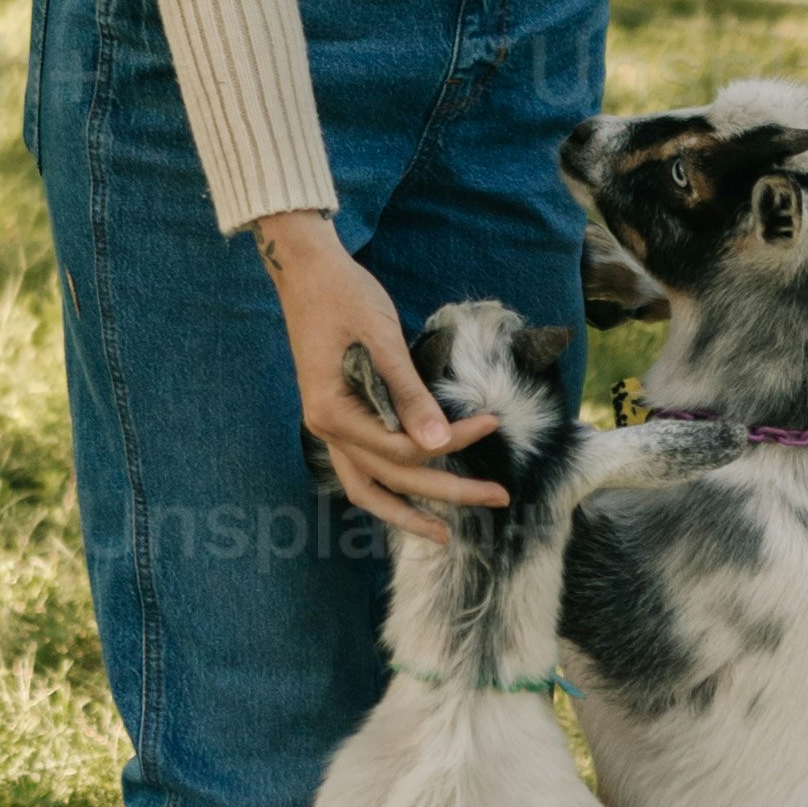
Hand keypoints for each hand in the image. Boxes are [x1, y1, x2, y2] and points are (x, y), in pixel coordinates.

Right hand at [253, 214, 508, 533]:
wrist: (307, 272)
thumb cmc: (345, 296)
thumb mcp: (382, 339)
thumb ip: (410, 395)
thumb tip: (438, 445)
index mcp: (334, 412)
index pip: (403, 449)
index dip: (452, 442)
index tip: (492, 423)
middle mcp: (326, 429)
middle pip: (392, 477)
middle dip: (447, 492)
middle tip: (500, 496)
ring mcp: (328, 427)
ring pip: (367, 488)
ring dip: (406, 512)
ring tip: (445, 534)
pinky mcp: (337, 418)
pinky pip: (360, 469)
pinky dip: (386, 489)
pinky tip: (412, 499)